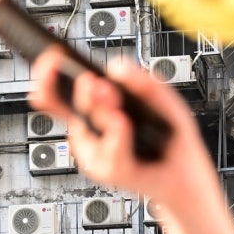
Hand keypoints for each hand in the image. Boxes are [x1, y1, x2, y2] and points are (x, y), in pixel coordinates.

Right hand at [29, 52, 233, 233]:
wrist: (184, 174)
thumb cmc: (170, 136)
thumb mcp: (162, 99)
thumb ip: (144, 81)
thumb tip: (119, 67)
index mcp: (98, 107)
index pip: (63, 89)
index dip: (49, 75)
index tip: (51, 60)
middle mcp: (90, 129)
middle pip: (63, 107)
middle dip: (71, 89)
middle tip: (87, 79)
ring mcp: (96, 151)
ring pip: (87, 127)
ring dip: (99, 109)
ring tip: (109, 97)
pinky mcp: (110, 170)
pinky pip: (110, 150)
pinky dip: (117, 135)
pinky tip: (122, 122)